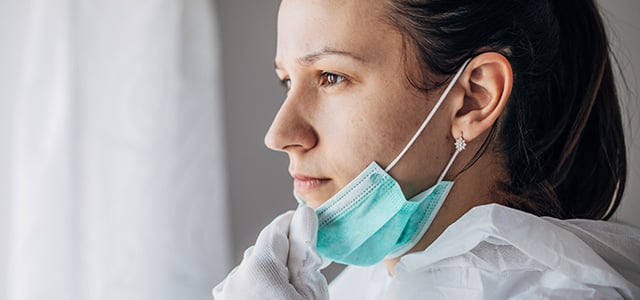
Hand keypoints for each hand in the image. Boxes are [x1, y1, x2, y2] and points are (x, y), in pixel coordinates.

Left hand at [213, 205, 328, 299]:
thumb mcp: (311, 291)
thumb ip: (305, 250)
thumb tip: (303, 215)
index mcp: (257, 270)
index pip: (277, 230)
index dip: (297, 227)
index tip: (314, 234)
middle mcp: (234, 279)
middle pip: (264, 250)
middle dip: (287, 254)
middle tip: (311, 272)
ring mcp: (226, 295)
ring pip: (254, 268)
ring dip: (272, 272)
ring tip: (294, 292)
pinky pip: (243, 284)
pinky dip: (258, 286)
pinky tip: (274, 297)